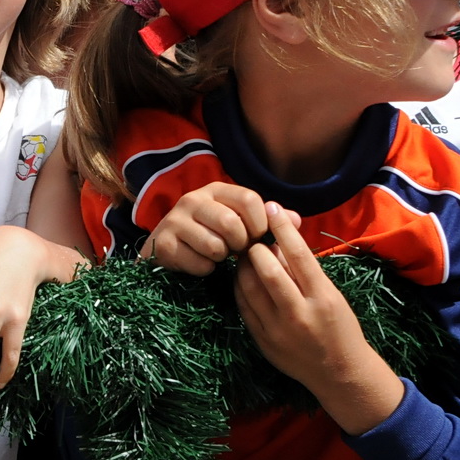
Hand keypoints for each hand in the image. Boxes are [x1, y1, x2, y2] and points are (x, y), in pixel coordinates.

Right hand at [143, 182, 297, 274]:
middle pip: (232, 223)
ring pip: (215, 246)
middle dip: (240, 244)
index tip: (257, 237)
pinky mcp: (164, 243)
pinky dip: (205, 269)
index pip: (250, 199)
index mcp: (216, 190)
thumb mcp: (239, 223)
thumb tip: (295, 219)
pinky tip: (199, 263)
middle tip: (235, 249)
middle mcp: (193, 199)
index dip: (260, 224)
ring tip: (216, 255)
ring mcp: (175, 220)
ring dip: (221, 258)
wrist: (167, 251)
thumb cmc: (211, 235)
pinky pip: (199, 263)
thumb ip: (267, 221)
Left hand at [235, 203, 402, 434]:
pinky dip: (240, 286)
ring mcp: (278, 330)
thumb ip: (307, 268)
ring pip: (249, 287)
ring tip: (247, 255)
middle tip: (254, 237)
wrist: (339, 373)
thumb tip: (282, 236)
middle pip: (268, 271)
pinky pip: (243, 306)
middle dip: (257, 248)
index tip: (272, 209)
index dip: (283, 229)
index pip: (299, 256)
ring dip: (244, 265)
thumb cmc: (339, 326)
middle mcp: (299, 314)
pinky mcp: (262, 341)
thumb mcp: (331, 294)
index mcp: (322, 299)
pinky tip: (243, 276)